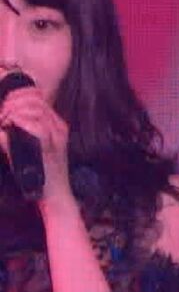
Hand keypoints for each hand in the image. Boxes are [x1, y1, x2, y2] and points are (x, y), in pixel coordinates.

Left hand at [0, 89, 70, 207]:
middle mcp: (59, 127)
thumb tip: (2, 127)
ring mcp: (57, 136)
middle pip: (36, 100)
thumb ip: (19, 134)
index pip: (37, 97)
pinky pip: (37, 127)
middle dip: (12, 102)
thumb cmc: (39, 175)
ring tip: (3, 121)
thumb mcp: (29, 149)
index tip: (4, 105)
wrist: (55, 196)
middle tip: (2, 115)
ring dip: (13, 112)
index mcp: (56, 125)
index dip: (17, 95)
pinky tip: (9, 128)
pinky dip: (20, 123)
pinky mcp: (50, 147)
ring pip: (35, 110)